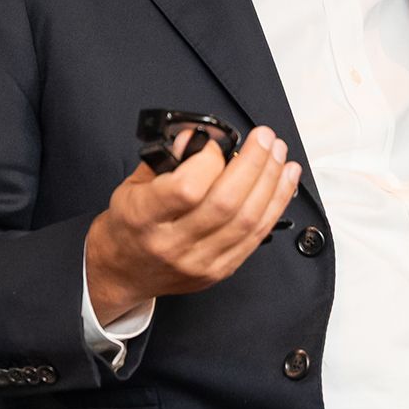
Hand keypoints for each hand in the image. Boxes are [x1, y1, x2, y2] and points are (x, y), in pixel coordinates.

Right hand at [85, 125, 299, 324]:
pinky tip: (284, 181)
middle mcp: (173, 244)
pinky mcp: (220, 270)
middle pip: (226, 203)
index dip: (211, 160)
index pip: (187, 189)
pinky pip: (257, 236)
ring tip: (279, 155)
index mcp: (144, 217)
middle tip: (265, 138)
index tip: (218, 144)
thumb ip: (168, 159)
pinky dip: (275, 205)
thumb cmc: (130, 224)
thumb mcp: (134, 184)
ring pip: (248, 220)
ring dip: (271, 182)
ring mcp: (200, 261)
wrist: (124, 272)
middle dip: (254, 163)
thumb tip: (200, 136)